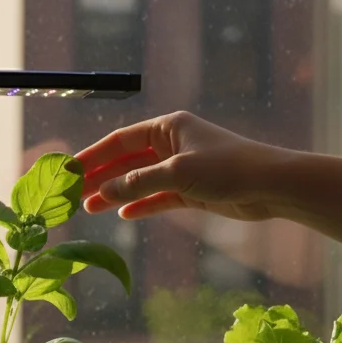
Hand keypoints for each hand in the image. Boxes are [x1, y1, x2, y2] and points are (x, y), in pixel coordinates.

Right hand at [76, 112, 290, 221]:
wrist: (273, 185)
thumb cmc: (228, 168)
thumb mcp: (177, 172)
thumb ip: (137, 182)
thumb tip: (103, 191)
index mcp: (168, 128)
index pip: (119, 141)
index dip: (92, 156)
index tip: (68, 170)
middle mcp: (172, 145)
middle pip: (126, 161)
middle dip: (100, 177)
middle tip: (72, 193)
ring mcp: (181, 168)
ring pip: (139, 181)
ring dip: (115, 193)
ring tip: (89, 208)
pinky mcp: (192, 189)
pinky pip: (157, 197)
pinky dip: (141, 205)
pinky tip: (123, 214)